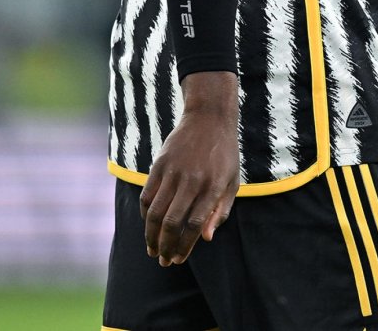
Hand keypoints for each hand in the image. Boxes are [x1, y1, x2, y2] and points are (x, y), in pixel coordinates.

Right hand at [140, 72, 239, 265]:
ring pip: (155, 212)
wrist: (209, 118)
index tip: (178, 259)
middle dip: (165, 246)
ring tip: (152, 248)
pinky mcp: (159, 164)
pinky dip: (145, 214)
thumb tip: (205, 238)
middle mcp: (192, 180)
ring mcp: (173, 172)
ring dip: (151, 235)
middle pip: (171, 222)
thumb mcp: (232, 181)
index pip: (194, 225)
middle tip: (162, 260)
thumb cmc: (224, 154)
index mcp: (213, 186)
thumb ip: (220, 211)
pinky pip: (147, 195)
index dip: (184, 246)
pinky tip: (148, 224)